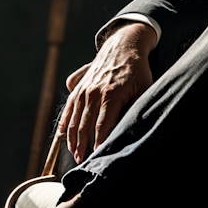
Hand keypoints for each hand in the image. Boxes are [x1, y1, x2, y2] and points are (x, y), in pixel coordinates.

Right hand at [61, 21, 156, 160]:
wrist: (122, 45)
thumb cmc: (136, 70)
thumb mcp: (144, 88)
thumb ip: (135, 108)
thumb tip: (130, 129)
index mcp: (110, 94)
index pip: (102, 126)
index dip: (99, 144)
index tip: (98, 157)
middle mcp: (93, 92)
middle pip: (85, 126)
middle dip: (83, 146)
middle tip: (83, 162)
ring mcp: (83, 90)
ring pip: (74, 120)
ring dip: (73, 139)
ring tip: (75, 155)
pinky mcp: (78, 88)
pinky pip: (68, 109)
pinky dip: (65, 124)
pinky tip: (63, 137)